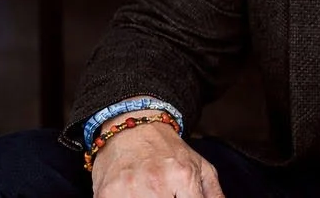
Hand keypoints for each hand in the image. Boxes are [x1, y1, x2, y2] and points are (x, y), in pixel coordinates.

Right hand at [91, 121, 223, 196]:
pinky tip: (133, 196)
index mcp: (183, 176)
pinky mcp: (106, 194)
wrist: (133, 127)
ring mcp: (129, 190)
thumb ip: (213, 193)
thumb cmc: (168, 150)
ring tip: (150, 194)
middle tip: (166, 195)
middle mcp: (157, 183)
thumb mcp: (200, 166)